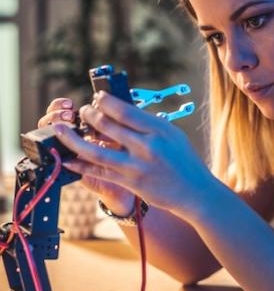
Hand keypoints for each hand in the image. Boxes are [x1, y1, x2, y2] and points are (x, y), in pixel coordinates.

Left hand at [52, 91, 214, 217]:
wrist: (195, 191)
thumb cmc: (184, 160)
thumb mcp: (172, 135)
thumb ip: (148, 124)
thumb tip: (121, 112)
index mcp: (158, 130)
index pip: (124, 111)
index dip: (105, 102)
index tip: (97, 98)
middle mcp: (147, 146)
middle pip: (108, 126)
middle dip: (89, 115)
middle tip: (83, 111)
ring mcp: (137, 166)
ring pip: (96, 150)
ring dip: (74, 139)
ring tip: (60, 129)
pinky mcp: (131, 183)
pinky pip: (100, 172)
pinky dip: (81, 165)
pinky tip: (68, 159)